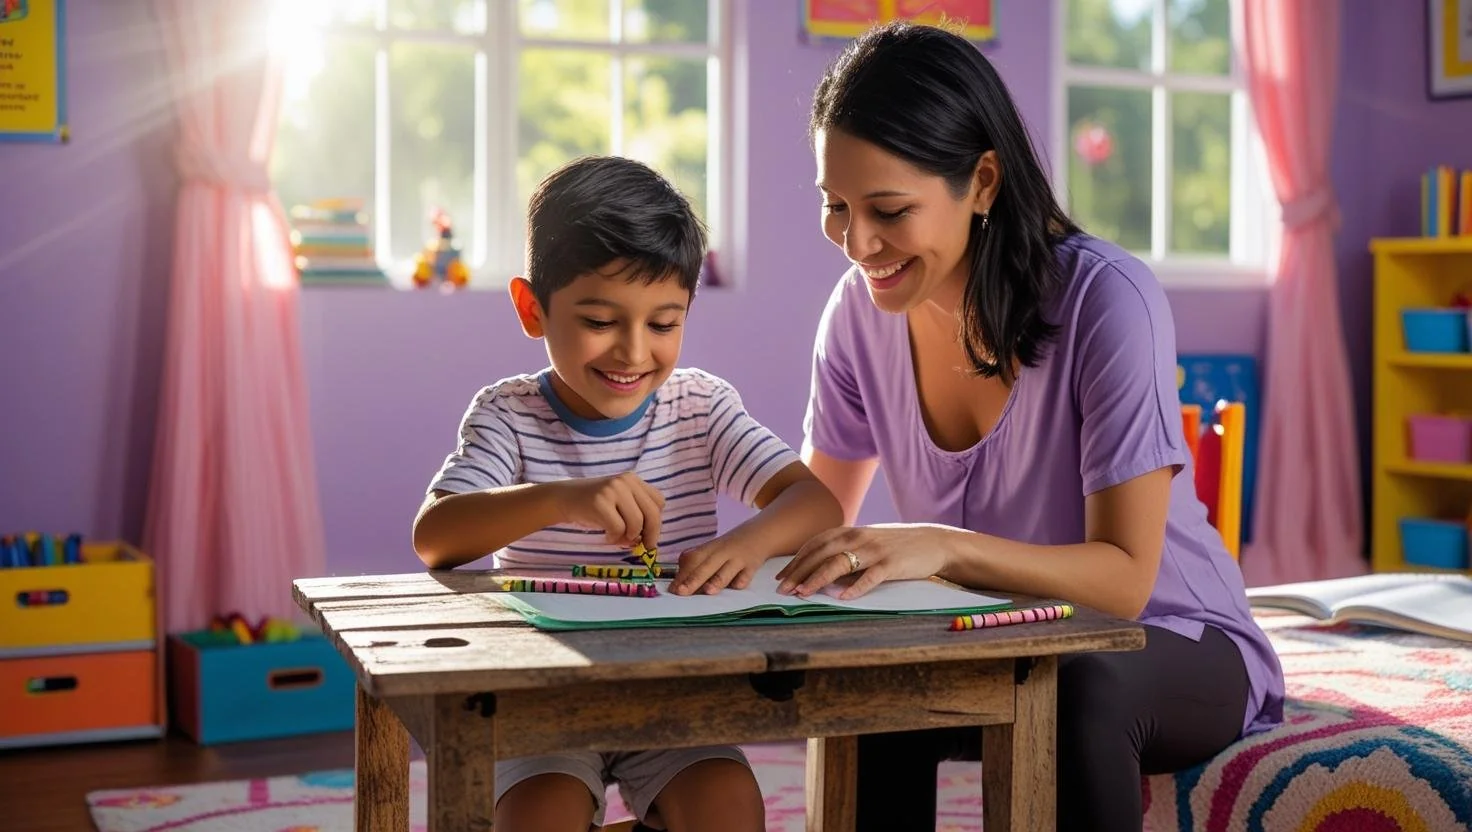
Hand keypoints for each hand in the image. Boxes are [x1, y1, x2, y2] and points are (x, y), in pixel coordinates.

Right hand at [553, 473, 663, 548]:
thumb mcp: (620, 502)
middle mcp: (626, 481)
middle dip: (650, 535)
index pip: (658, 503)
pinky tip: (606, 536)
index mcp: (634, 480)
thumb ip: (636, 515)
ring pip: (636, 523)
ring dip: (628, 537)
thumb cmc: (595, 505)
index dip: (656, 523)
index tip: (647, 535)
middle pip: (652, 514)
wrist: (565, 498)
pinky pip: (618, 529)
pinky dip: (614, 538)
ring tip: (616, 537)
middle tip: (642, 546)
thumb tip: (649, 542)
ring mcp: (612, 490)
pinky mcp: (600, 503)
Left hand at [668, 535, 767, 595]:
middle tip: (680, 592)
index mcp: (708, 549)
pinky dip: (741, 580)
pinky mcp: (753, 566)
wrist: (761, 532)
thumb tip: (678, 586)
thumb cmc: (731, 547)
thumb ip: (697, 565)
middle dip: (693, 580)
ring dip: (716, 581)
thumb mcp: (713, 551)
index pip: (692, 560)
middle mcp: (721, 553)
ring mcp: (738, 559)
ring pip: (725, 571)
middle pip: (705, 566)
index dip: (682, 575)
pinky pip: (746, 575)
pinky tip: (736, 586)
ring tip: (708, 591)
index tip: (672, 589)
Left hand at [775, 523, 953, 599]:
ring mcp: (876, 550)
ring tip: (804, 593)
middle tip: (783, 589)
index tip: (780, 576)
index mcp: (851, 532)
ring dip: (819, 578)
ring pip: (841, 563)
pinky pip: (871, 577)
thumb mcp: (867, 542)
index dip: (796, 560)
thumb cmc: (896, 545)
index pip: (816, 544)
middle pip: (822, 554)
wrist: (934, 541)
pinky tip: (843, 598)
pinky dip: (856, 588)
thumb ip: (845, 551)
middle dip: (799, 572)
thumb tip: (818, 571)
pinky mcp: (893, 564)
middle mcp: (859, 538)